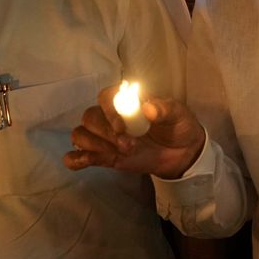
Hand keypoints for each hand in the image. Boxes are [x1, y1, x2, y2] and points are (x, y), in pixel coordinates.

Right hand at [66, 85, 205, 177]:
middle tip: (129, 145)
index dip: (109, 111)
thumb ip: (165, 109)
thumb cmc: (178, 127)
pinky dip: (75, 159)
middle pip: (90, 117)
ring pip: (81, 135)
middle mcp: (111, 116)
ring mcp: (105, 137)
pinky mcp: (103, 156)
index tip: (122, 126)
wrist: (182, 153)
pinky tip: (86, 162)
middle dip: (105, 133)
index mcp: (127, 101)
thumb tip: (148, 108)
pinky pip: (77, 155)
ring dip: (95, 145)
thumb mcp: (178, 115)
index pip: (105, 97)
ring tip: (121, 153)